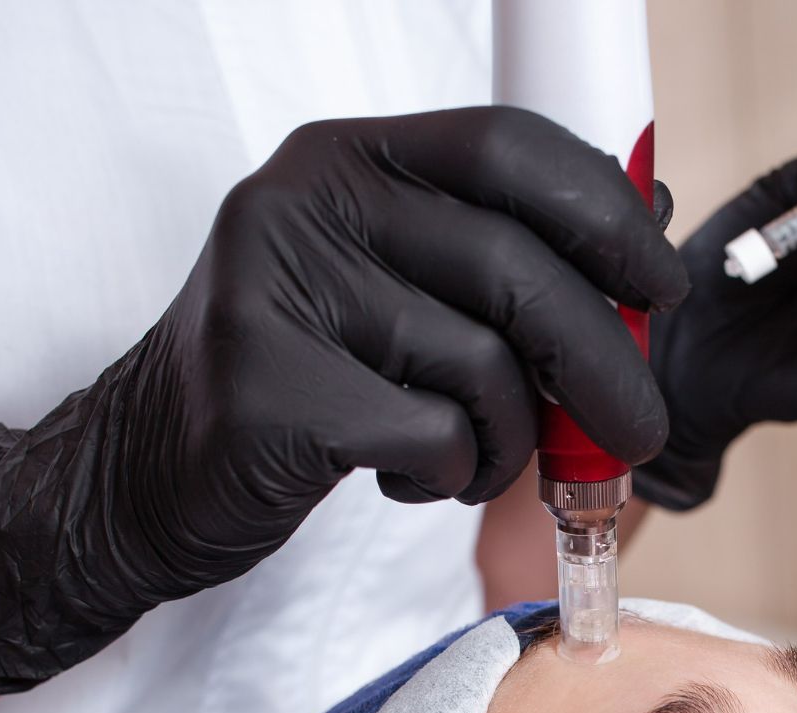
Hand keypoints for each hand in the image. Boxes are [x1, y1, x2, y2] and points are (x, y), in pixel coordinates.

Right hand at [0, 107, 687, 692]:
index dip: (602, 212)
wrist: (138, 475)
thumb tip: (641, 248)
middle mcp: (303, 203)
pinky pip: (432, 435)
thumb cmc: (293, 384)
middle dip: (601, 361)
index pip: (504, 147)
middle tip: (638, 430)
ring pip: (481, 365)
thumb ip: (489, 267)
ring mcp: (276, 291)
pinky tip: (408, 480)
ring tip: (471, 463)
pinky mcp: (268, 389)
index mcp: (342, 159)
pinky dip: (449, 475)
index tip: (657, 283)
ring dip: (507, 439)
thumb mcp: (385, 295)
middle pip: (512, 264)